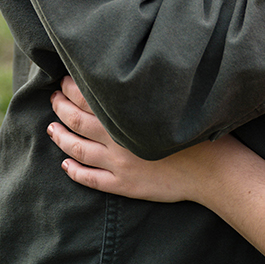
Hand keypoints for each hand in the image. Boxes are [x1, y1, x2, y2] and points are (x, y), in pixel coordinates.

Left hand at [47, 76, 218, 201]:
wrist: (213, 169)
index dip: (72, 88)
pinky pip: (90, 179)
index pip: (89, 97)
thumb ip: (144, 94)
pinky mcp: (124, 185)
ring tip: (51, 128)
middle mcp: (118, 139)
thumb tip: (123, 78)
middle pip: (77, 120)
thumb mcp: (170, 103)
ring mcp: (119, 165)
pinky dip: (74, 171)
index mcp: (128, 116)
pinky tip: (66, 166)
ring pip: (77, 150)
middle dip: (60, 107)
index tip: (64, 80)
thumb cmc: (197, 131)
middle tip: (52, 98)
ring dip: (61, 138)